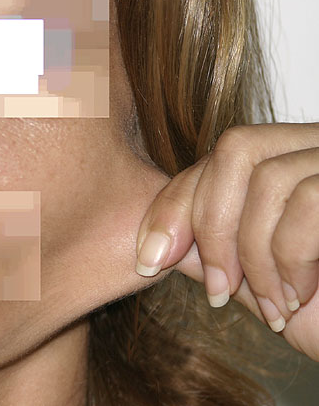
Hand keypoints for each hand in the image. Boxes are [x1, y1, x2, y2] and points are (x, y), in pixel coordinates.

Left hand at [135, 122, 318, 361]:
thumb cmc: (318, 305)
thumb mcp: (248, 274)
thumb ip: (204, 247)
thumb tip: (154, 238)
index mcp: (280, 159)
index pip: (214, 157)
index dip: (173, 204)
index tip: (150, 260)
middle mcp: (310, 146)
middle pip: (234, 149)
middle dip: (209, 226)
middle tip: (217, 290)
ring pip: (267, 179)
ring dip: (253, 256)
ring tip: (270, 303)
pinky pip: (307, 202)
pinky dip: (289, 259)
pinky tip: (297, 297)